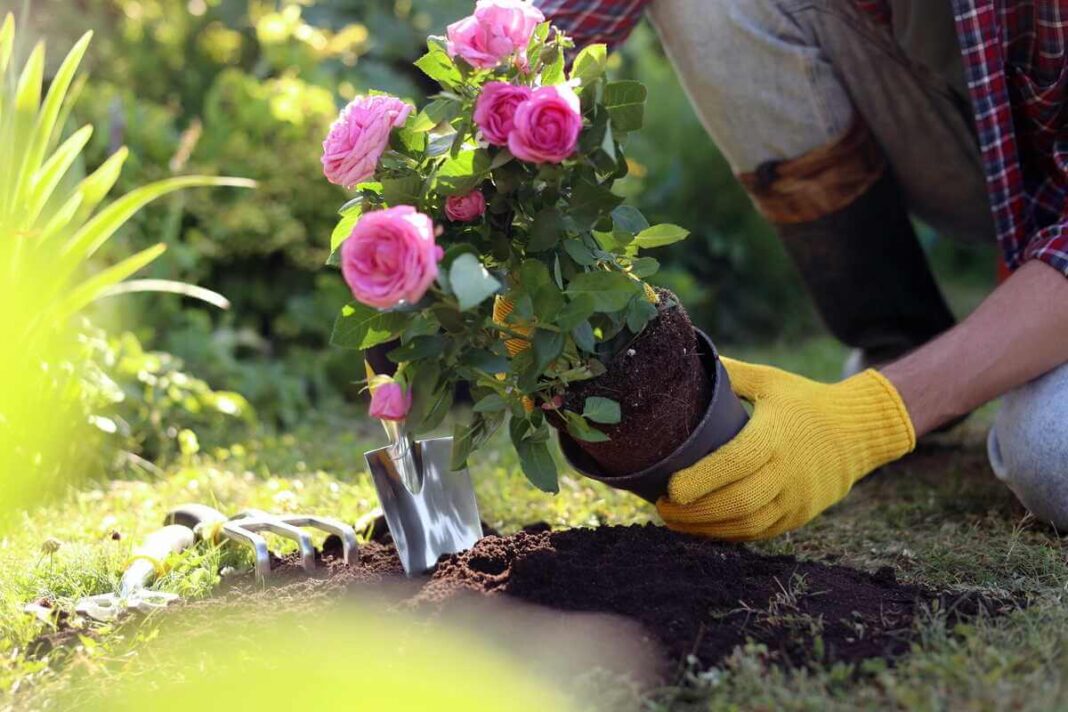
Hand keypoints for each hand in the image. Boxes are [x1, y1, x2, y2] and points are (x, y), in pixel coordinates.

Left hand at [656, 358, 915, 539]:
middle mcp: (788, 472)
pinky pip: (759, 532)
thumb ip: (731, 374)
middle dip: (694, 511)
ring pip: (747, 524)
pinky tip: (702, 528)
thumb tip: (688, 361)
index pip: (735, 463)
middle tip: (661, 508)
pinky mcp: (798, 516)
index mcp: (775, 436)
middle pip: (738, 502)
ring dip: (706, 528)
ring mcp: (796, 499)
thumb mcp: (771, 380)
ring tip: (674, 521)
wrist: (859, 432)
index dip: (701, 480)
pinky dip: (727, 534)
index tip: (669, 488)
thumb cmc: (805, 402)